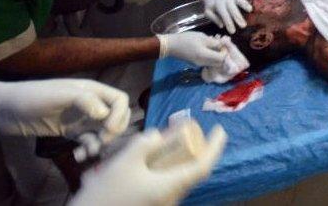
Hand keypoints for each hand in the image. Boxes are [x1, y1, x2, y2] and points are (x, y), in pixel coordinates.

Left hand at [0, 79, 129, 142]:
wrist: (4, 109)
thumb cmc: (32, 96)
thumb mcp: (60, 94)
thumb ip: (85, 100)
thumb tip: (105, 115)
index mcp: (91, 90)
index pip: (119, 99)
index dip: (120, 114)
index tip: (108, 129)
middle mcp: (90, 103)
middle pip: (117, 117)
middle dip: (114, 131)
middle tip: (101, 141)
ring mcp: (80, 118)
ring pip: (104, 132)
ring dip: (101, 144)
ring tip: (86, 152)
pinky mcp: (70, 131)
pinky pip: (88, 141)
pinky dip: (88, 149)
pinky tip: (78, 155)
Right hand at [70, 126, 226, 205]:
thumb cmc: (106, 192)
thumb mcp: (124, 161)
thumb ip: (145, 144)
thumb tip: (159, 135)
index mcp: (170, 187)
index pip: (203, 166)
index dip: (215, 147)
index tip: (220, 130)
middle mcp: (171, 198)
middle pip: (192, 172)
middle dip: (194, 150)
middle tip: (186, 131)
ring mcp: (163, 204)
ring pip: (178, 177)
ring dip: (178, 158)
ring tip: (167, 140)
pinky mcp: (153, 205)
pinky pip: (167, 184)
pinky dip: (166, 168)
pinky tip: (151, 158)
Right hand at [158, 31, 229, 65]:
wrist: (171, 45)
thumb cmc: (186, 39)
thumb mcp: (202, 37)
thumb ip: (214, 42)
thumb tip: (224, 45)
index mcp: (205, 56)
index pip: (222, 58)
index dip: (225, 51)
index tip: (223, 43)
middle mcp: (203, 63)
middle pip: (219, 62)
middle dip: (222, 53)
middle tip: (220, 43)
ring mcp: (200, 64)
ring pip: (214, 62)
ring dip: (217, 54)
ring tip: (214, 42)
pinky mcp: (196, 63)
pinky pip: (208, 61)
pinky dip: (211, 55)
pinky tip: (208, 46)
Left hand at [198, 0, 251, 32]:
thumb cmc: (211, 6)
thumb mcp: (207, 12)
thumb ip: (214, 18)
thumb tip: (222, 25)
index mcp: (218, 5)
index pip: (224, 15)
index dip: (229, 23)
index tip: (233, 31)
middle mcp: (226, 0)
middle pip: (233, 9)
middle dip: (238, 17)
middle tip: (243, 26)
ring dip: (244, 4)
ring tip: (250, 10)